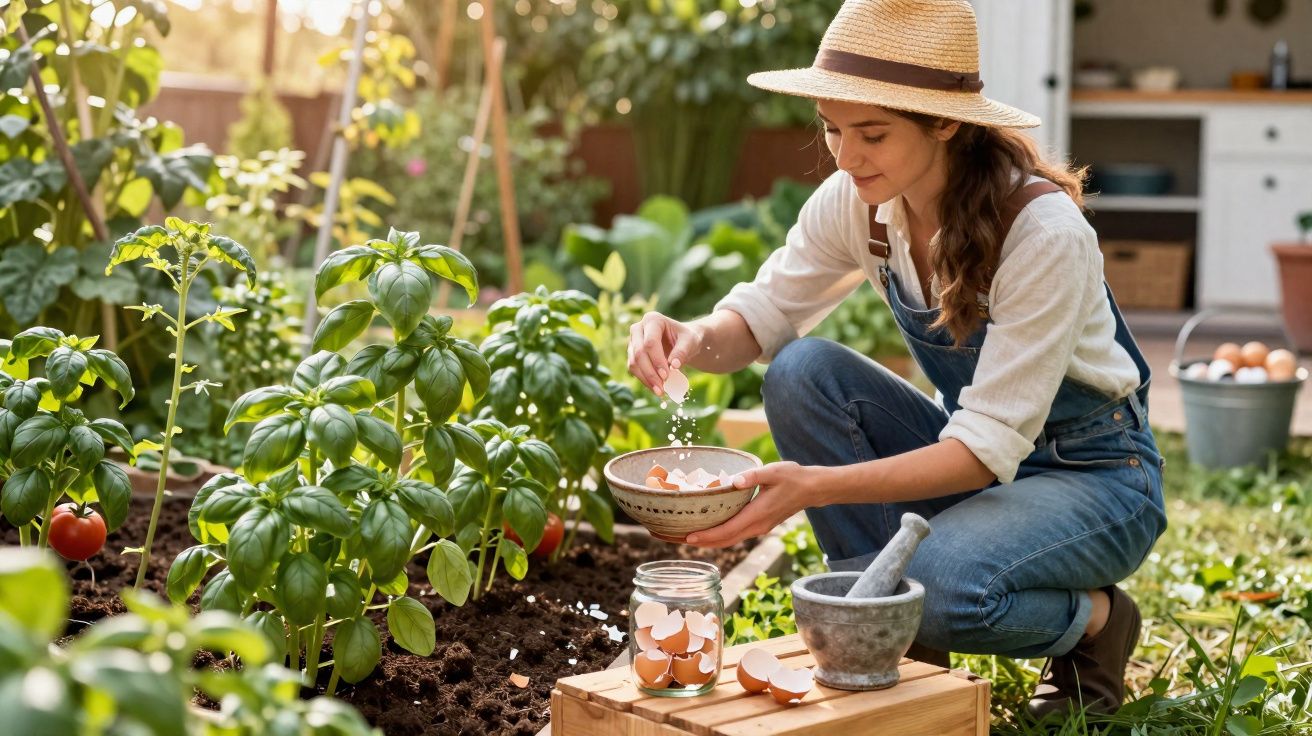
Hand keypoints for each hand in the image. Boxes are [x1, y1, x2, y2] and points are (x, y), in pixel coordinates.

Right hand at [627, 311, 702, 394]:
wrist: (683, 342)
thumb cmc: (687, 339)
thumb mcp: (690, 342)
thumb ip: (682, 351)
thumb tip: (673, 365)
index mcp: (652, 320)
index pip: (650, 342)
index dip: (657, 360)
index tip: (667, 376)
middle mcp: (638, 328)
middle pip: (639, 353)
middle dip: (651, 372)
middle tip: (663, 388)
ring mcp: (633, 342)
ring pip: (634, 363)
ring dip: (646, 379)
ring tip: (660, 392)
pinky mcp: (632, 354)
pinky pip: (634, 369)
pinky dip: (644, 380)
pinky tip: (656, 389)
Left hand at [683, 462, 817, 547]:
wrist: (812, 489)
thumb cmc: (793, 478)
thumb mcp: (773, 471)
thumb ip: (753, 475)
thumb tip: (734, 480)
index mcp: (756, 515)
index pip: (727, 531)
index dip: (706, 536)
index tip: (687, 538)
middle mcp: (756, 526)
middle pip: (724, 541)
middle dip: (700, 542)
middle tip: (675, 539)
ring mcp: (758, 528)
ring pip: (729, 541)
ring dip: (708, 542)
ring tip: (685, 538)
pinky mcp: (759, 526)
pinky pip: (734, 536)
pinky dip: (718, 537)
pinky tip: (707, 531)